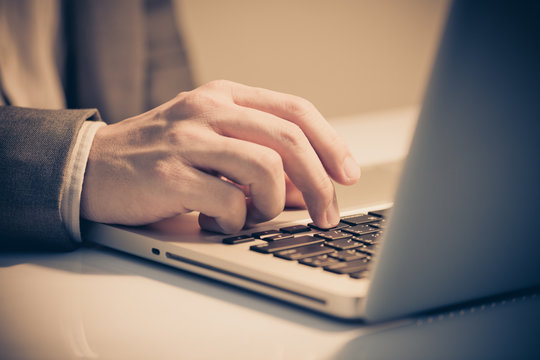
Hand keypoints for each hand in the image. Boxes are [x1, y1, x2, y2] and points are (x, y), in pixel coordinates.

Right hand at [80, 80, 359, 232]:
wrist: (90, 167)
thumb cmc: (159, 158)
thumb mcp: (214, 148)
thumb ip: (261, 163)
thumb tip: (310, 192)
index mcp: (225, 97)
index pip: (295, 110)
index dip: (330, 142)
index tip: (347, 174)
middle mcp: (209, 109)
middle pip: (289, 139)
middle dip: (320, 182)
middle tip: (327, 215)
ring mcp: (188, 138)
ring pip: (266, 168)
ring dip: (274, 204)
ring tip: (255, 215)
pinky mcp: (170, 174)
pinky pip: (229, 201)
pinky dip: (236, 221)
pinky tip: (217, 221)